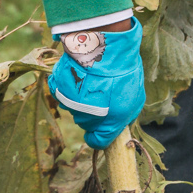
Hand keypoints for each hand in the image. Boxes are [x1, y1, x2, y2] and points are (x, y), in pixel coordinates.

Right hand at [50, 20, 144, 149]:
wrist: (104, 50)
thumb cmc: (123, 74)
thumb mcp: (134, 99)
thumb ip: (125, 115)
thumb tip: (119, 120)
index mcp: (106, 126)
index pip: (97, 142)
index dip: (99, 135)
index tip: (101, 126)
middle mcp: (86, 119)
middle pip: (86, 123)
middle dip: (93, 113)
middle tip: (101, 94)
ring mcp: (70, 104)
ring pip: (73, 108)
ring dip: (79, 99)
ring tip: (90, 82)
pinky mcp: (58, 88)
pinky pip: (61, 93)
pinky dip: (68, 87)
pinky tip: (78, 76)